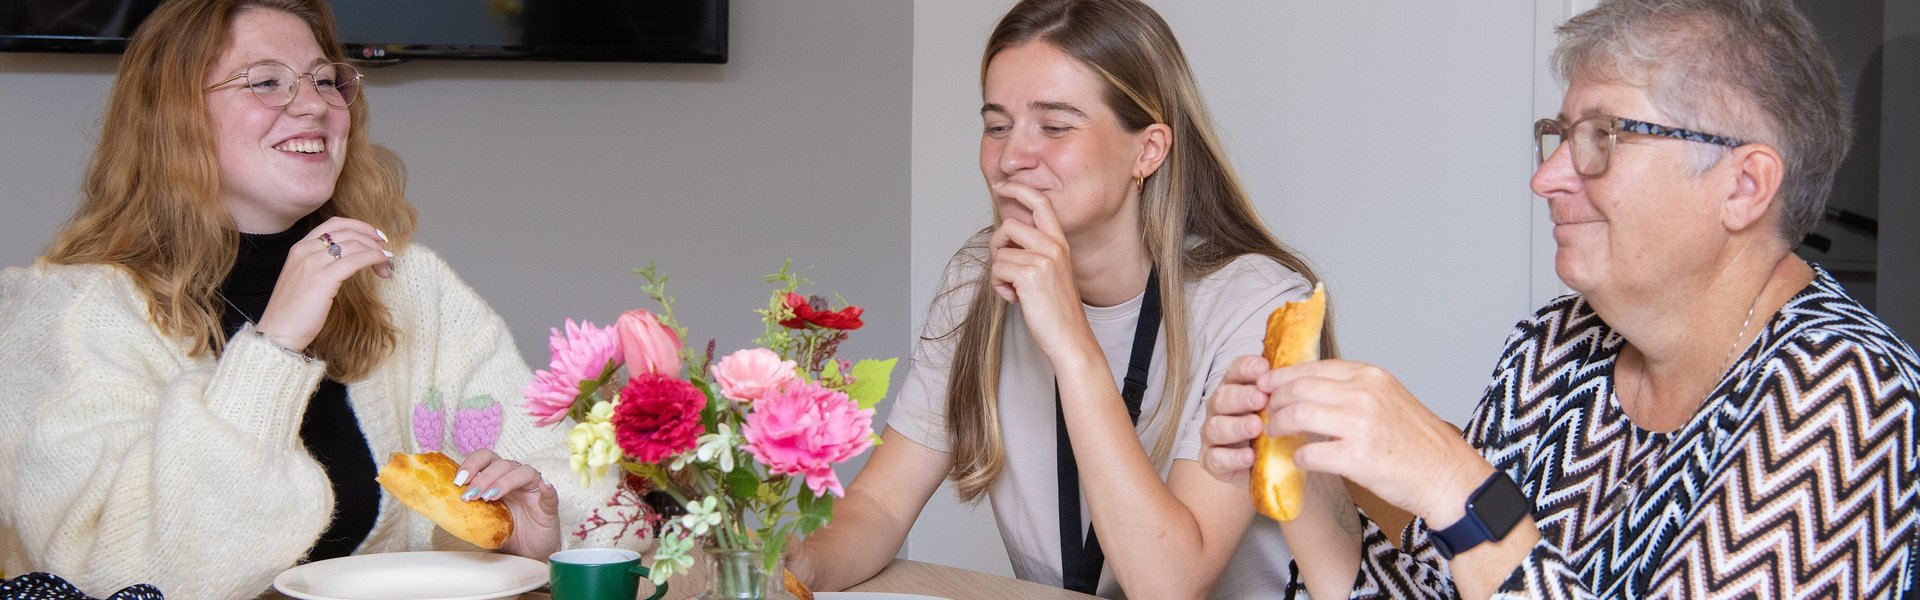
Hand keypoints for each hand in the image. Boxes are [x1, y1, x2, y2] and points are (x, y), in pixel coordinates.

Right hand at [252, 217, 392, 351]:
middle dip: (372, 241)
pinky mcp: (323, 278)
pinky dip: (373, 258)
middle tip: (386, 254)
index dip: (360, 226)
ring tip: (387, 264)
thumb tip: (352, 260)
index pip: (334, 224)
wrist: (278, 332)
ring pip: (354, 245)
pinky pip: (355, 260)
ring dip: (376, 252)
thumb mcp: (306, 280)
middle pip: (347, 233)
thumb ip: (322, 265)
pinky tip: (382, 264)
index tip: (376, 236)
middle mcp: (304, 250)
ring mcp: (312, 263)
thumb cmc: (294, 312)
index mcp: (299, 248)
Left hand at [457, 448, 560, 558]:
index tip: (458, 481)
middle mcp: (516, 481)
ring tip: (490, 496)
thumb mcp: (483, 522)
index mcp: (498, 480)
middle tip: (470, 494)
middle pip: (502, 463)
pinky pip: (551, 493)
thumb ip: (469, 513)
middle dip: (483, 476)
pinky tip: (543, 487)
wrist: (529, 554)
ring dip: (504, 481)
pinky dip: (548, 488)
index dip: (471, 465)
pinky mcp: (549, 506)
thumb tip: (440, 510)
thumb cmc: (507, 534)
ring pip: (524, 472)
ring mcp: (533, 491)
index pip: (485, 460)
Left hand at [987, 181, 1091, 357]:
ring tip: (1013, 289)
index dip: (1018, 189)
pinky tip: (1014, 298)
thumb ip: (1035, 252)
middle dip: (997, 243)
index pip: (1041, 202)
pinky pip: (997, 270)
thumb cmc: (1057, 309)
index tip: (1002, 186)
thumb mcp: (1051, 272)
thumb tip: (1005, 241)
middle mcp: (1053, 246)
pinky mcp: (1029, 275)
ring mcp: (1043, 260)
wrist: (1070, 337)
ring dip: (999, 273)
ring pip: (1000, 252)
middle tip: (1002, 262)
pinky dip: (998, 286)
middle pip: (1010, 224)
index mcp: (1060, 242)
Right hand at [1199, 355, 1274, 482]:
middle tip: (1262, 398)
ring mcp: (1212, 435)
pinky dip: (1232, 457)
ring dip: (1236, 426)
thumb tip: (1305, 376)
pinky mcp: (1212, 461)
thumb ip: (1286, 393)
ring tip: (1256, 427)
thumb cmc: (1274, 430)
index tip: (1264, 368)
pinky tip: (1249, 456)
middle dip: (1242, 397)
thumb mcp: (1282, 409)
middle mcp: (1219, 409)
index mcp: (1235, 388)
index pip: (1235, 371)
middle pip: (1222, 397)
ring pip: (1216, 427)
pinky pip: (1215, 458)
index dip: (1247, 368)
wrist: (1267, 467)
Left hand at [1260, 360, 1491, 524]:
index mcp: (1371, 376)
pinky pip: (1309, 453)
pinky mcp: (1357, 458)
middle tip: (1267, 413)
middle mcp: (1365, 394)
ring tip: (1274, 434)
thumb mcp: (1390, 398)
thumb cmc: (1418, 442)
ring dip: (1278, 425)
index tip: (1266, 384)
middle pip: (1298, 388)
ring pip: (1297, 415)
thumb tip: (1311, 388)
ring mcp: (1360, 425)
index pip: (1313, 367)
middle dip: (1274, 401)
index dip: (1283, 376)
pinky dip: (1298, 457)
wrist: (1446, 475)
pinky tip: (1299, 460)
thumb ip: (1355, 390)